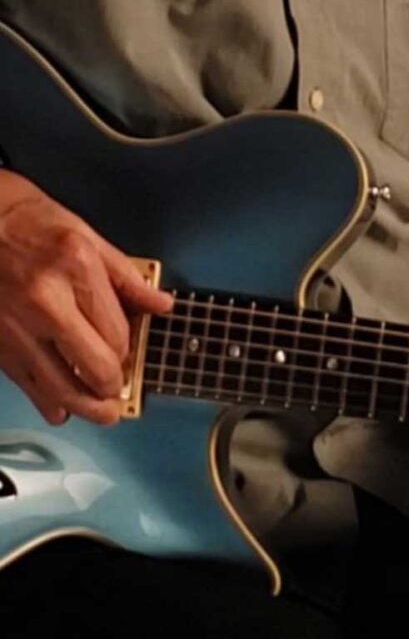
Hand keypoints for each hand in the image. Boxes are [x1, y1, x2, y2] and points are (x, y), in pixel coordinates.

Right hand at [0, 169, 173, 425]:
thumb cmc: (33, 224)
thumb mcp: (88, 237)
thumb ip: (127, 277)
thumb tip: (162, 305)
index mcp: (77, 270)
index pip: (116, 333)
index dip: (126, 352)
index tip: (126, 355)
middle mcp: (46, 302)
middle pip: (93, 365)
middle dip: (112, 387)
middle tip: (118, 392)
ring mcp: (16, 325)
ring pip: (58, 384)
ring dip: (84, 406)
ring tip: (102, 413)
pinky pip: (25, 381)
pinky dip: (45, 400)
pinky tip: (59, 410)